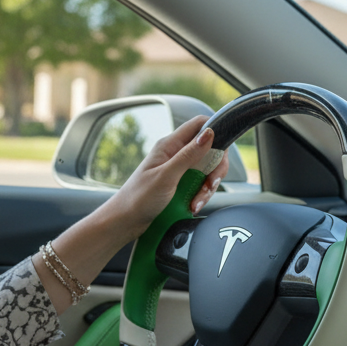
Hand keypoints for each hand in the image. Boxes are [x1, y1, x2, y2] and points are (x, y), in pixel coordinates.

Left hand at [100, 114, 229, 241]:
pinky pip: (199, 185)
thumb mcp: (166, 176)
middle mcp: (176, 153)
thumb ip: (189, 155)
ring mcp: (179, 169)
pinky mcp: (181, 184)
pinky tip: (192, 206)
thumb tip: (209, 133)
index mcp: (170, 145)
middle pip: (209, 150)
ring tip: (196, 202)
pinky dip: (200, 196)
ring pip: (207, 170)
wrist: (126, 221)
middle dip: (215, 169)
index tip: (220, 152)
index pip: (200, 124)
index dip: (215, 132)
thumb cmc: (138, 198)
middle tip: (210, 184)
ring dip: (207, 187)